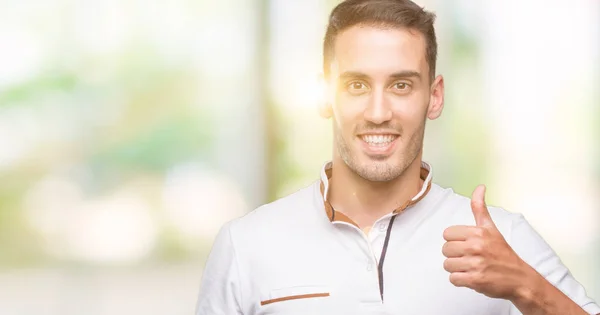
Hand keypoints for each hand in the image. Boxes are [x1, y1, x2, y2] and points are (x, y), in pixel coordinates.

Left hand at [442, 185, 531, 299]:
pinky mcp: (475, 280)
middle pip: (445, 249)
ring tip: (471, 267)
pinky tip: (471, 277)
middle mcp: (476, 246)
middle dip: (455, 255)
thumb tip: (480, 187)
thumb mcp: (491, 227)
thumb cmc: (503, 253)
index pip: (447, 234)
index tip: (466, 244)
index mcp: (478, 232)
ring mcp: (475, 264)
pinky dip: (460, 280)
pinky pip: (453, 279)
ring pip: (447, 265)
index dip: (455, 240)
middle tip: (469, 257)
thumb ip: (479, 208)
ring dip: (457, 268)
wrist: (519, 278)